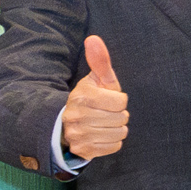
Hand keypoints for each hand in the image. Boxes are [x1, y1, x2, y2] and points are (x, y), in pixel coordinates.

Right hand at [59, 35, 132, 162]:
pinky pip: (114, 147)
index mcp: (82, 96)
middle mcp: (77, 116)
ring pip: (119, 133)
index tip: (107, 99)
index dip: (119, 100)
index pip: (121, 101)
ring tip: (103, 123)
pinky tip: (101, 135)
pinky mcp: (83, 150)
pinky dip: (112, 142)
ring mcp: (78, 135)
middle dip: (118, 115)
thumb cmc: (91, 98)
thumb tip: (93, 39)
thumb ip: (100, 61)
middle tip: (105, 113)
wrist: (69, 123)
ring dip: (116, 128)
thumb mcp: (96, 79)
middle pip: (121, 118)